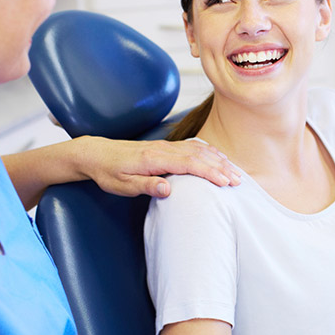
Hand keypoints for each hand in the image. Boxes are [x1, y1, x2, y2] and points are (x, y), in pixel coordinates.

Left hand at [78, 136, 239, 196]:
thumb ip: (146, 186)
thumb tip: (168, 189)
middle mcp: (163, 149)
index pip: (189, 164)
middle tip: (238, 181)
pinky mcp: (165, 146)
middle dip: (221, 168)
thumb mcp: (122, 185)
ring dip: (218, 160)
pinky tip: (218, 157)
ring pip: (198, 150)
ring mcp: (166, 146)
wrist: (96, 154)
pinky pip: (192, 146)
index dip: (209, 173)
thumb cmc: (108, 172)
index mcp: (154, 159)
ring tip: (235, 171)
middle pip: (199, 156)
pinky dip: (208, 151)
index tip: (225, 182)